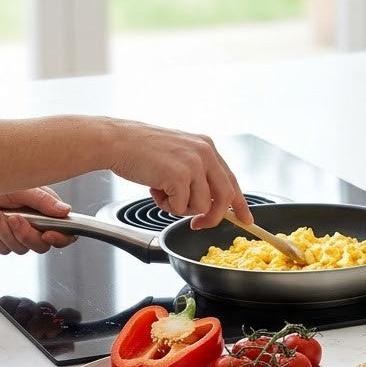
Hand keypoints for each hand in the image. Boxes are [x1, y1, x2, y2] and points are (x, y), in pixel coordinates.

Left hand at [0, 187, 74, 254]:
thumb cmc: (6, 186)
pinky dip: (0, 237)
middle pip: (42, 246)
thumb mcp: (26, 190)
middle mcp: (38, 226)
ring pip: (22, 249)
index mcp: (50, 212)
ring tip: (2, 215)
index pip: (66, 233)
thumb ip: (45, 201)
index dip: (61, 238)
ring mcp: (22, 235)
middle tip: (15, 218)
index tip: (48, 234)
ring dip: (9, 233)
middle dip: (27, 235)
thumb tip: (66, 211)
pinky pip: (6, 249)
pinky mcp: (7, 241)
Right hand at [107, 122, 252, 228]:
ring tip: (162, 191)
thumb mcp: (180, 154)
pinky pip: (180, 207)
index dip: (240, 203)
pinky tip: (154, 189)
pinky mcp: (180, 176)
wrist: (118, 141)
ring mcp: (194, 164)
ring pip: (200, 205)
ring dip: (179, 207)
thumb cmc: (142, 150)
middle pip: (224, 197)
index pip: (231, 180)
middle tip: (198, 225)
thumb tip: (209, 201)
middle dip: (213, 217)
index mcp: (207, 147)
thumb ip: (197, 172)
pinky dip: (166, 205)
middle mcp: (205, 153)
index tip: (246, 219)